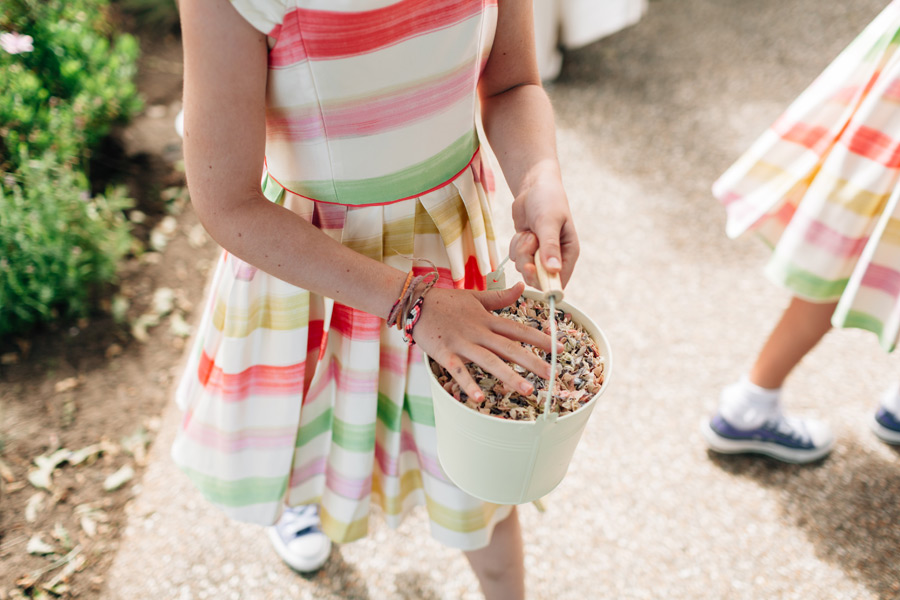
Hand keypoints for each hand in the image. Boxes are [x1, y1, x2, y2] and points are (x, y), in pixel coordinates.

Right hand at [413, 282, 560, 401]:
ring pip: (489, 361)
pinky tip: (480, 399)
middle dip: (533, 362)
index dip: (540, 338)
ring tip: (527, 390)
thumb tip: (522, 286)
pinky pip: (458, 372)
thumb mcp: (475, 296)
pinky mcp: (444, 354)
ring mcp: (462, 343)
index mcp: (487, 319)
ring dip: (509, 376)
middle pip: (510, 348)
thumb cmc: (445, 301)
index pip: (518, 329)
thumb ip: (499, 297)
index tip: (560, 348)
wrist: (414, 302)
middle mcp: (478, 332)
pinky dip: (469, 384)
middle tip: (552, 375)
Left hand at [509, 174, 578, 287]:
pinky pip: (516, 259)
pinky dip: (515, 246)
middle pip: (538, 278)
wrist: (533, 186)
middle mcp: (555, 257)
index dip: (545, 281)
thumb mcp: (548, 222)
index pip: (559, 280)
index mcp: (568, 253)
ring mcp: (540, 255)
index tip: (531, 269)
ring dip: (521, 251)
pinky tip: (523, 231)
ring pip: (524, 268)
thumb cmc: (547, 200)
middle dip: (528, 262)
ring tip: (529, 232)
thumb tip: (554, 270)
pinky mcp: (527, 250)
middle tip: (528, 243)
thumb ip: (550, 246)